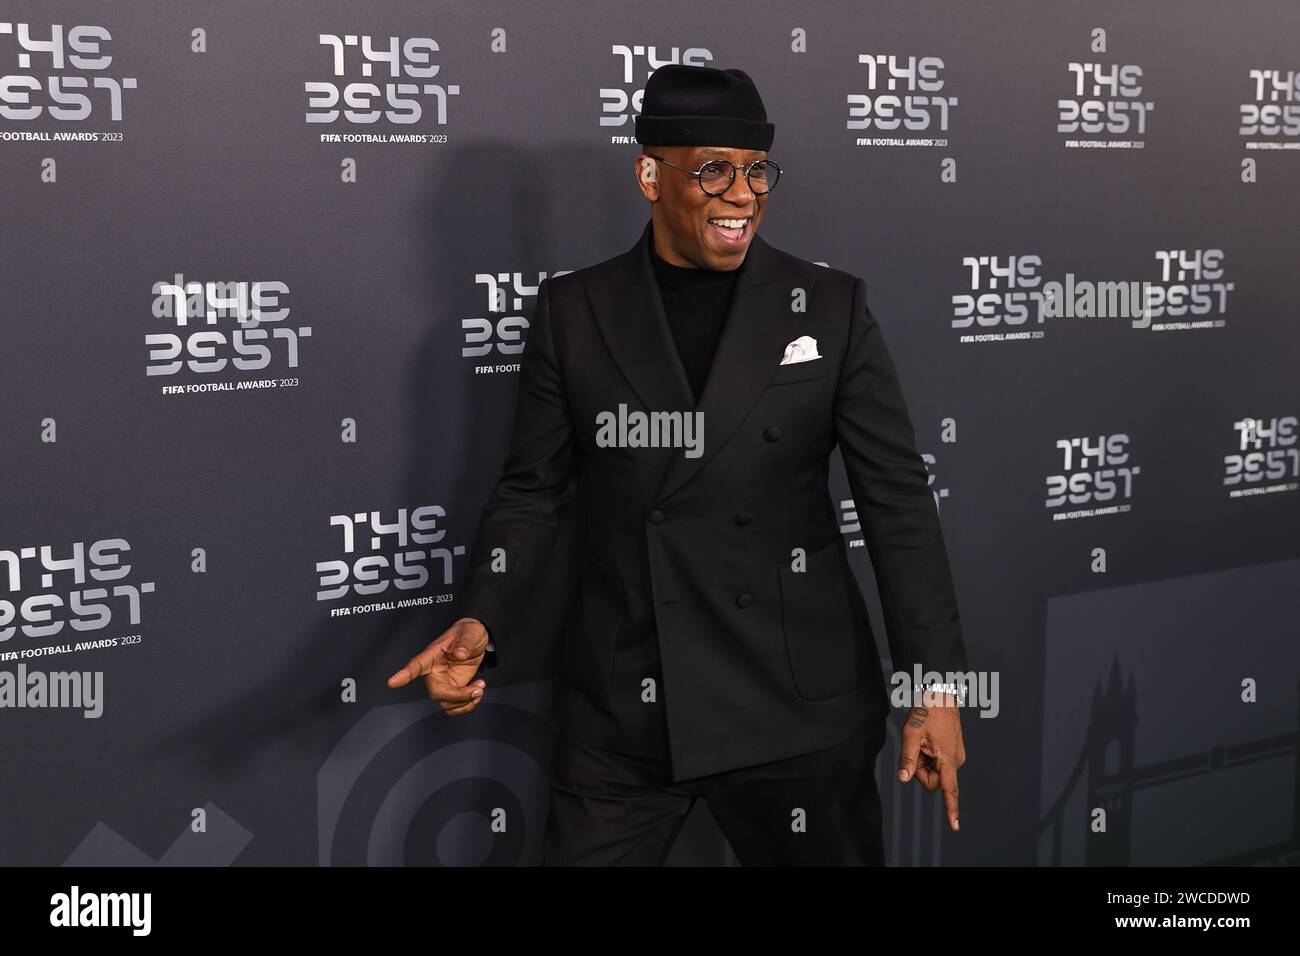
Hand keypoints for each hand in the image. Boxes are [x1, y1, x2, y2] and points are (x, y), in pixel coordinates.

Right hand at [386, 617, 489, 715]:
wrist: (476, 639)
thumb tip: (459, 654)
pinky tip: (477, 693)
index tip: (392, 682)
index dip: (404, 674)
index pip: (416, 665)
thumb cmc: (468, 632)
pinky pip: (454, 707)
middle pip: (436, 692)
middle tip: (477, 689)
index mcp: (432, 655)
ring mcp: (443, 682)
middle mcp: (434, 672)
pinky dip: (467, 705)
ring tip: (480, 688)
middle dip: (457, 696)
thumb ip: (464, 642)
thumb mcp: (470, 632)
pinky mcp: (453, 689)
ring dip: (465, 702)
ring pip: (445, 704)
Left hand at [896, 688, 965, 831]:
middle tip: (914, 747)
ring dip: (923, 761)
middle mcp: (955, 761)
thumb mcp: (911, 733)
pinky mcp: (952, 752)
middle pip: (933, 781)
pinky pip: (937, 763)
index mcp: (948, 758)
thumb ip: (908, 758)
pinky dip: (928, 756)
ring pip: (934, 771)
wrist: (941, 693)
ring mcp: (955, 757)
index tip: (955, 826)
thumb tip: (903, 779)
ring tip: (922, 740)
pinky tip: (927, 740)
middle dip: (920, 770)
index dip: (951, 809)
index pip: (949, 789)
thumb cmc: (927, 710)